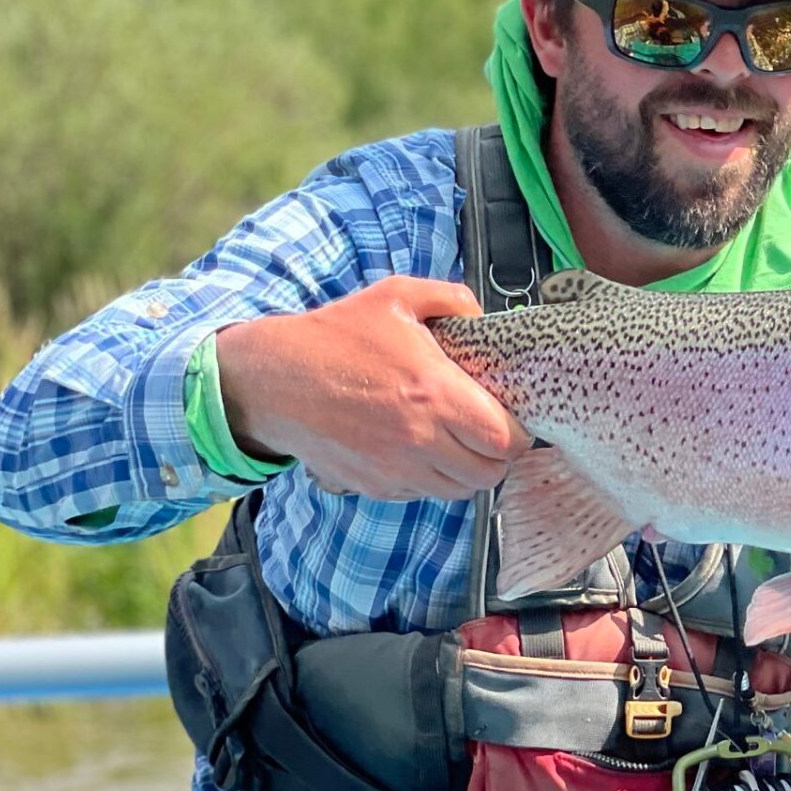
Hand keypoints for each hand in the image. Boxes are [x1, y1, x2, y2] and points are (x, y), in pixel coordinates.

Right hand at [215, 277, 527, 501]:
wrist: (274, 379)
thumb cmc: (336, 336)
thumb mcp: (396, 298)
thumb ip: (452, 298)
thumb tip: (484, 317)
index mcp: (434, 394)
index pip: (505, 440)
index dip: (517, 433)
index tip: (510, 417)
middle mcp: (419, 439)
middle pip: (488, 474)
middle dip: (497, 455)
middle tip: (488, 432)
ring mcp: (396, 469)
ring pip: (458, 490)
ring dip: (466, 470)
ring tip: (456, 441)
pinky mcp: (375, 486)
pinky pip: (422, 493)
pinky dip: (431, 479)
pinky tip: (421, 449)